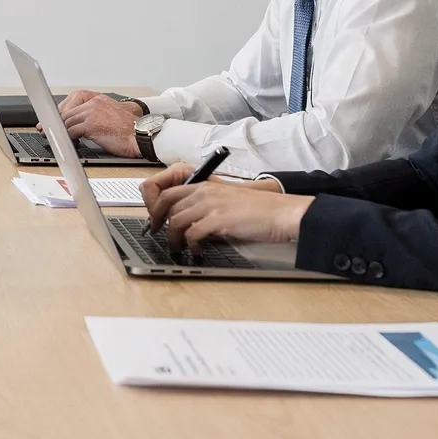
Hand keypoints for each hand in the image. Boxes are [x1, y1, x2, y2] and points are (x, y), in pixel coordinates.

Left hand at [57, 89, 142, 158]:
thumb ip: (98, 112)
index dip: (62, 109)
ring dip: (62, 131)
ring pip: (68, 121)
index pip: (73, 99)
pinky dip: (69, 138)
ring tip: (61, 139)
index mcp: (99, 99)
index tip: (56, 117)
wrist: (140, 136)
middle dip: (57, 121)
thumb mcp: (114, 113)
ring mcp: (92, 113)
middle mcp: (94, 103)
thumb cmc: (130, 129)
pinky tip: (72, 142)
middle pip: (67, 111)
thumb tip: (83, 121)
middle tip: (50, 130)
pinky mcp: (91, 125)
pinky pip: (72, 131)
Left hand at [145, 174, 310, 251]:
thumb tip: (191, 225)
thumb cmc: (260, 210)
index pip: (170, 192)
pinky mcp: (218, 220)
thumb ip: (208, 208)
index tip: (156, 221)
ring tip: (178, 250)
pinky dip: (190, 246)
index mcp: (206, 186)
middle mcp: (205, 192)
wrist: (281, 212)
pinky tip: (197, 252)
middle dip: (157, 222)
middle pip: (167, 205)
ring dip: (173, 238)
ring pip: (175, 221)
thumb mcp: (228, 202)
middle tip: (159, 237)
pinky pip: (192, 234)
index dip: (157, 208)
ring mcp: (211, 205)